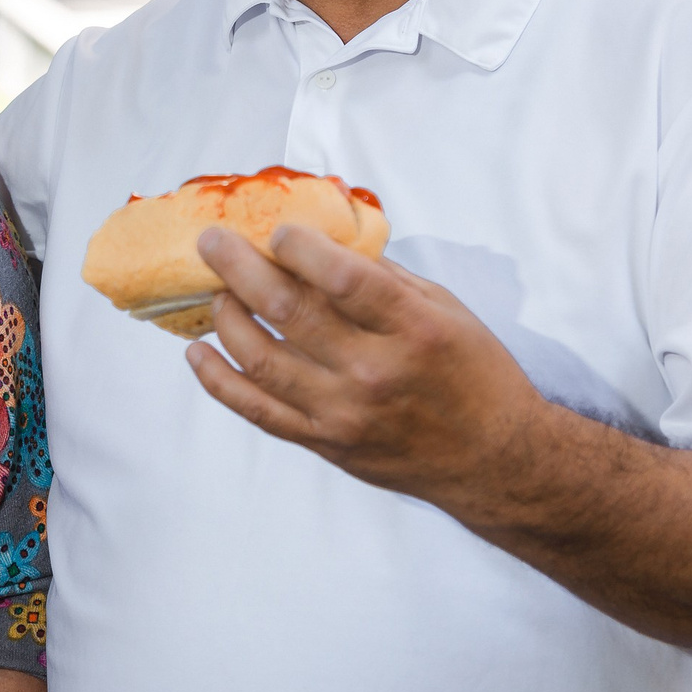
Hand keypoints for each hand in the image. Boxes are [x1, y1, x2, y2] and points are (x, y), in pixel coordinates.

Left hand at [185, 224, 545, 503]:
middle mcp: (374, 371)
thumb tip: (322, 238)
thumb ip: (384, 276)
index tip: (277, 231)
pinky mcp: (324, 443)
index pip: (342, 276)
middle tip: (212, 242)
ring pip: (261, 359)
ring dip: (226, 317)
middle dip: (239, 268)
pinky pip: (256, 410)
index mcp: (413, 328)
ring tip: (216, 293)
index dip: (298, 246)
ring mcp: (343, 412)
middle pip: (289, 311)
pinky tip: (198, 352)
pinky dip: (218, 380)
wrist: (493, 460)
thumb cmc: (474, 374)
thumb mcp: (446, 309)